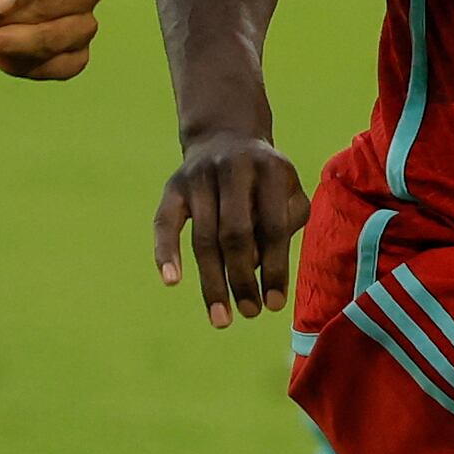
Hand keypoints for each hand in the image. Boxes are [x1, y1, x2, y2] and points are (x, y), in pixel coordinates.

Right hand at [153, 133, 310, 324]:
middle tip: (249, 313)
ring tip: (221, 319)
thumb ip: (285, 226)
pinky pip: (165, 222)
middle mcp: (233, 169)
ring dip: (212, 282)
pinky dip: (166, 251)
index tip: (275, 305)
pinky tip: (171, 281)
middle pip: (235, 234)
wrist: (226, 135)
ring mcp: (199, 177)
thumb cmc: (265, 179)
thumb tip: (258, 268)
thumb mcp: (288, 191)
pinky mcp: (173, 186)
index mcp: (270, 170)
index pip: (273, 227)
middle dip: (242, 280)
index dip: (275, 269)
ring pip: (204, 237)